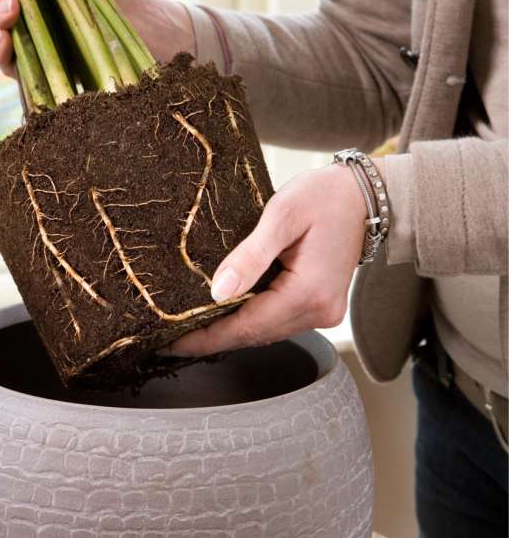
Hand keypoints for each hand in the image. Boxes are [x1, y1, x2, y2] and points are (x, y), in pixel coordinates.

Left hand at [164, 161, 383, 355]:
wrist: (366, 195)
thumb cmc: (326, 196)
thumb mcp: (282, 215)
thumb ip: (250, 256)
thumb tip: (217, 292)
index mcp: (308, 293)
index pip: (246, 327)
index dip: (206, 338)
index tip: (171, 343)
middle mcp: (319, 311)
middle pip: (255, 335)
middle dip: (213, 337)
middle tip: (171, 336)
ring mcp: (323, 311)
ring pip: (266, 331)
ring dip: (231, 329)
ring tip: (191, 325)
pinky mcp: (321, 305)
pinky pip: (278, 320)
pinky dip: (251, 318)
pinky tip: (227, 309)